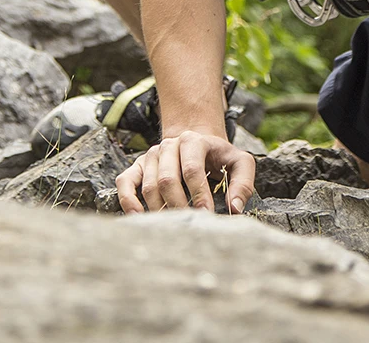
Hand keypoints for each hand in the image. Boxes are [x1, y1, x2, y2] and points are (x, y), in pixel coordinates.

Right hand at [115, 129, 255, 214]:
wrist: (196, 142)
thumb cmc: (219, 157)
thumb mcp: (240, 163)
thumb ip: (243, 183)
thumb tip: (234, 208)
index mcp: (193, 141)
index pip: (192, 169)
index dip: (198, 193)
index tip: (206, 214)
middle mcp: (168, 145)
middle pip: (167, 179)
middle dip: (178, 205)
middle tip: (188, 223)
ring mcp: (151, 155)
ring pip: (149, 186)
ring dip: (159, 209)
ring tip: (171, 226)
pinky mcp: (137, 166)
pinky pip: (125, 182)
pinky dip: (128, 201)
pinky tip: (139, 217)